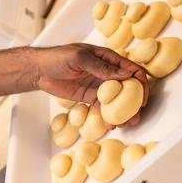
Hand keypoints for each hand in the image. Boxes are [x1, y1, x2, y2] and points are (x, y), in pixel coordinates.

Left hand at [33, 43, 148, 125]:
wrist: (39, 70)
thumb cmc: (58, 57)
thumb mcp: (79, 58)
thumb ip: (100, 67)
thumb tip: (124, 75)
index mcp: (108, 58)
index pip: (131, 70)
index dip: (140, 82)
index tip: (142, 96)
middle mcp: (107, 72)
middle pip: (128, 87)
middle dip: (135, 101)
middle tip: (136, 115)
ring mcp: (99, 85)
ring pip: (117, 100)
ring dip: (124, 111)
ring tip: (126, 124)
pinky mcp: (90, 96)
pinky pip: (103, 107)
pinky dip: (108, 116)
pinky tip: (111, 125)